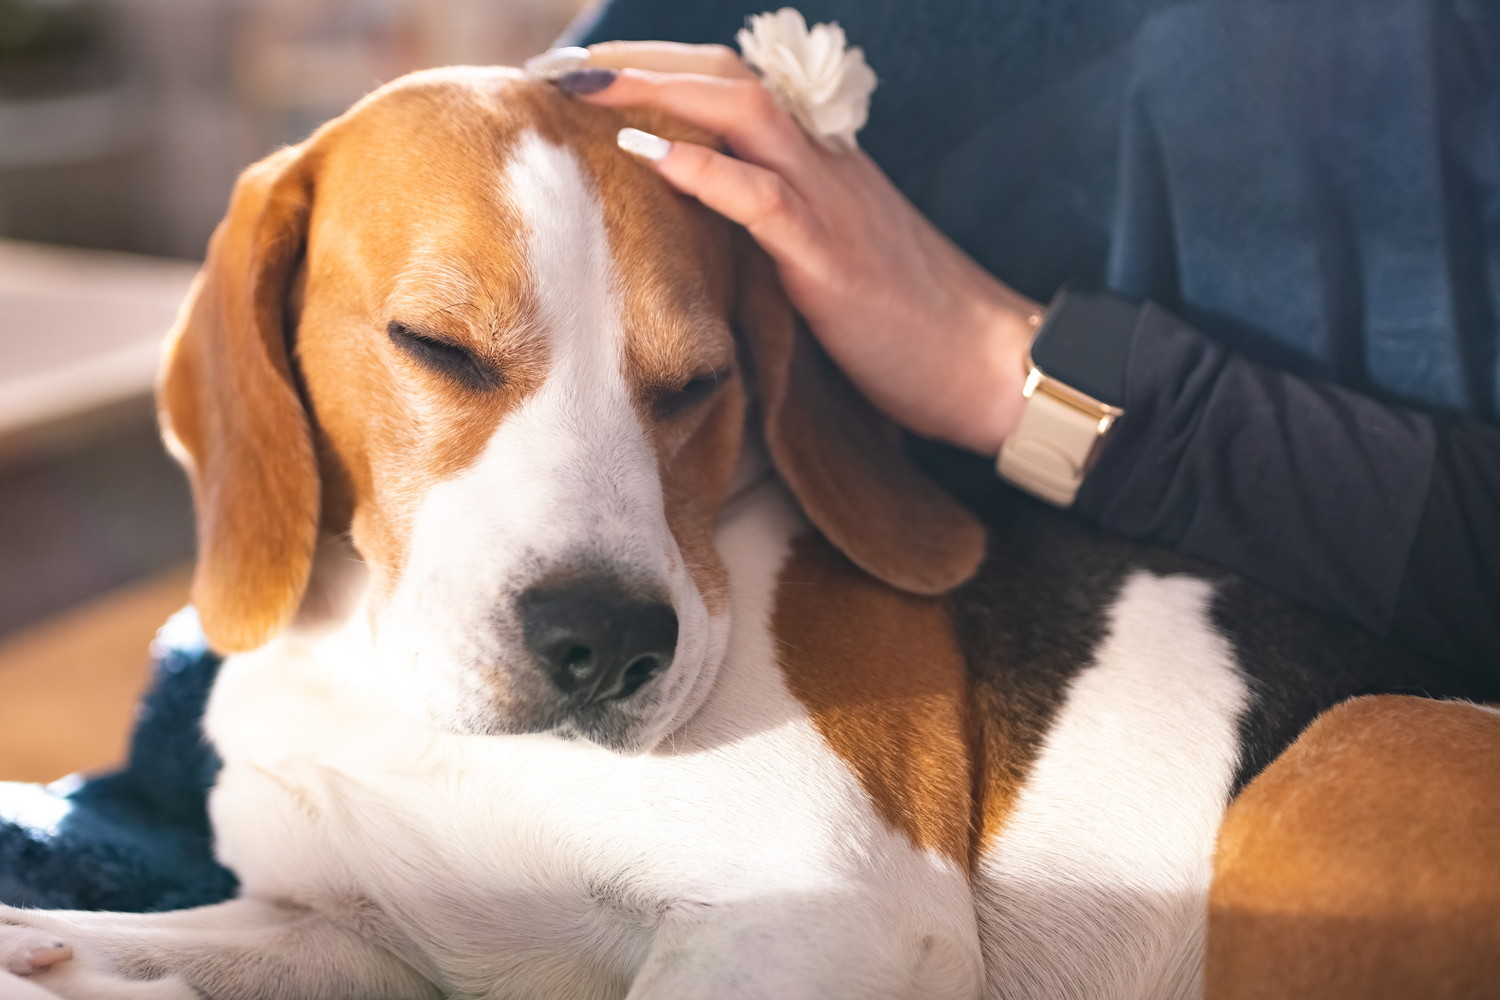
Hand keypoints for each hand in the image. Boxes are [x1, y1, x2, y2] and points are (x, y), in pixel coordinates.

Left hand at [555, 42, 1040, 455]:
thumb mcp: (833, 259)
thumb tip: (705, 233)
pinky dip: (699, 166)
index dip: (662, 70)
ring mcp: (829, 202)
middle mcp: (823, 164)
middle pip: (727, 76)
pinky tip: (642, 150)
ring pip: (741, 109)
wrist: (986, 362)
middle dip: (642, 61)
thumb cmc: (909, 323)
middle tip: (562, 70)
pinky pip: (760, 194)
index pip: (736, 86)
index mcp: (822, 164)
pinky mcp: (829, 256)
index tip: (592, 77)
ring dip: (656, 88)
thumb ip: (776, 231)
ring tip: (583, 88)